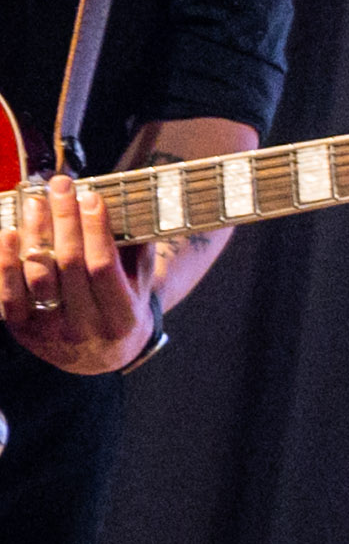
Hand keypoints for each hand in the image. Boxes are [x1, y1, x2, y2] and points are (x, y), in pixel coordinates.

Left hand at [3, 177, 154, 373]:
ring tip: (35, 202)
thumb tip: (130, 206)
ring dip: (35, 233)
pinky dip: (6, 261)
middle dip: (64, 219)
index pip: (103, 266)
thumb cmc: (122, 311)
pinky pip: (9, 293)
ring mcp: (51, 331)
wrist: (99, 357)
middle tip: (60, 185)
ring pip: (38, 275)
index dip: (95, 229)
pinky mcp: (23, 331)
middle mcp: (86, 328)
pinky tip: (9, 232)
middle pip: (69, 265)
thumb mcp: (141, 287)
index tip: (90, 196)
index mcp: (122, 317)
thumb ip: (137, 252)